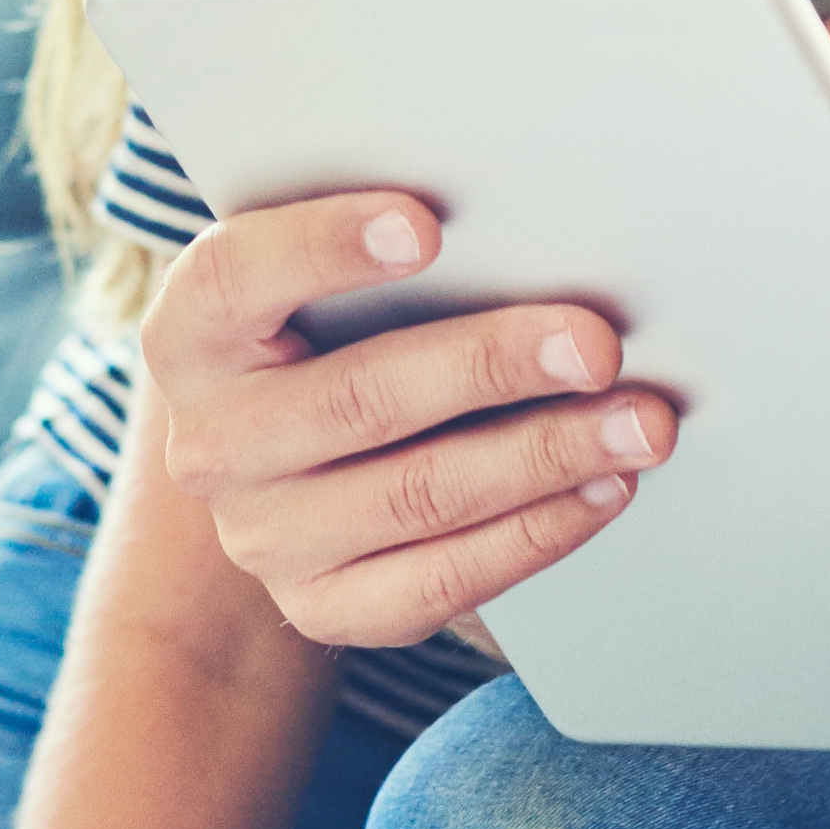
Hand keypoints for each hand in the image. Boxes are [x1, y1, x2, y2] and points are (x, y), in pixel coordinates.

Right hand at [132, 192, 672, 649]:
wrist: (277, 467)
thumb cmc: (323, 331)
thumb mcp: (313, 278)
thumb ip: (381, 245)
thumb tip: (522, 220)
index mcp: (191, 333)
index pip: (236, 276)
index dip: (325, 246)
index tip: (428, 224)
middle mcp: (212, 445)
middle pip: (359, 398)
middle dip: (492, 365)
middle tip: (598, 342)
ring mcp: (264, 537)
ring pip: (418, 496)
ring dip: (546, 455)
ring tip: (638, 422)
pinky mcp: (323, 607)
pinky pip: (441, 582)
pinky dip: (537, 532)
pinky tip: (604, 489)